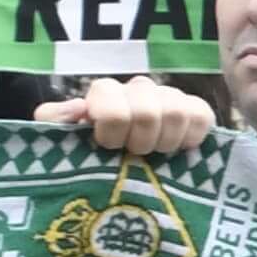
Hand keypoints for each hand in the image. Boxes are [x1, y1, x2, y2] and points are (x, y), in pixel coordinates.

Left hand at [38, 77, 215, 156]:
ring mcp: (169, 98)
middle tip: (133, 154)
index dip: (112, 132)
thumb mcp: (59, 140)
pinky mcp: (196, 111)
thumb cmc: (88, 155)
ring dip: (165, 141)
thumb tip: (80, 106)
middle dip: (141, 142)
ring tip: (155, 153)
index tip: (108, 147)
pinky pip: (202, 115)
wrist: (121, 168)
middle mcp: (139, 89)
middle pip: (149, 111)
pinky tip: (179, 148)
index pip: (113, 103)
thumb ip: (55, 119)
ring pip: (178, 111)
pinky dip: (192, 135)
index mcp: (106, 92)